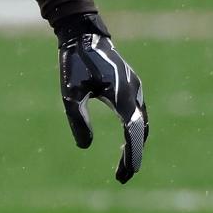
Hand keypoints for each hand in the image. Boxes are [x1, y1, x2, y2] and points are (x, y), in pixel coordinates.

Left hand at [57, 26, 148, 183]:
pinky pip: (138, 114)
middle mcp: (134, 92)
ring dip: (135, 145)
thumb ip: (78, 119)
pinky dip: (134, 132)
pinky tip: (125, 142)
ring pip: (142, 123)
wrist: (84, 35)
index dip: (132, 153)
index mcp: (122, 94)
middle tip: (122, 177)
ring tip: (124, 167)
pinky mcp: (131, 87)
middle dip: (133, 155)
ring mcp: (135, 89)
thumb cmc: (75, 63)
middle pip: (141, 131)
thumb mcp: (70, 93)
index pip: (133, 131)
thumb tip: (85, 146)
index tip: (127, 173)